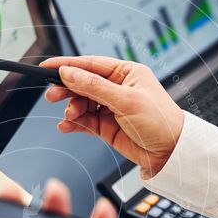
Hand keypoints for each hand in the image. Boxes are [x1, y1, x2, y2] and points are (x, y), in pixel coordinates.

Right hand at [41, 56, 184, 178]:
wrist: (170, 153)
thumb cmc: (160, 121)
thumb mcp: (126, 100)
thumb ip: (94, 86)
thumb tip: (69, 73)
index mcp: (126, 73)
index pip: (91, 64)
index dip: (67, 65)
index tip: (46, 67)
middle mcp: (117, 88)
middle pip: (82, 83)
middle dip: (66, 89)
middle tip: (52, 95)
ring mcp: (110, 108)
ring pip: (81, 103)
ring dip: (71, 109)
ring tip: (69, 116)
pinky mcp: (106, 126)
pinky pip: (84, 121)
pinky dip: (73, 123)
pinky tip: (67, 126)